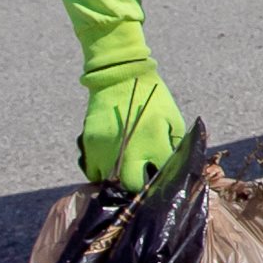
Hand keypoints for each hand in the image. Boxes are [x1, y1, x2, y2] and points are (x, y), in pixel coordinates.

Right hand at [79, 63, 185, 189]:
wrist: (120, 76)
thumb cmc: (153, 99)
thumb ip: (174, 145)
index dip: (160, 181)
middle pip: (131, 185)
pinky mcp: (89, 143)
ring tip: (126, 171)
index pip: (158, 176)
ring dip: (118, 180)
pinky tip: (110, 163)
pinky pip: (93, 170)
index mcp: (153, 140)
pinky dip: (101, 171)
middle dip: (137, 186)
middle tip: (140, 180)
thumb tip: (173, 169)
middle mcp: (128, 147)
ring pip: (109, 181)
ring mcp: (105, 147)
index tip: (160, 180)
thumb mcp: (172, 118)